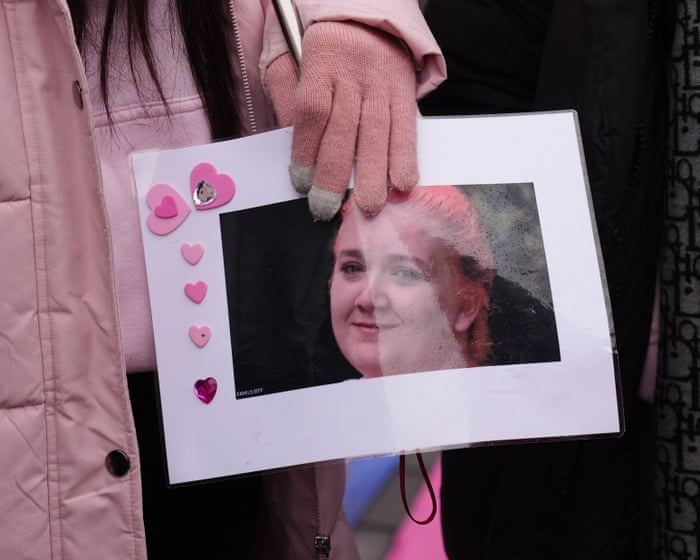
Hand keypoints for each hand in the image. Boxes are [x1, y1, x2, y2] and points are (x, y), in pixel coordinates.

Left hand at [266, 21, 418, 220]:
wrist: (368, 12)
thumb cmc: (320, 40)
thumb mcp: (288, 54)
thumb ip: (286, 94)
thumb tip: (290, 140)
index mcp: (321, 61)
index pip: (313, 111)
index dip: (306, 151)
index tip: (301, 183)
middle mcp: (354, 75)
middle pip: (344, 130)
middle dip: (335, 175)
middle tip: (327, 208)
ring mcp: (383, 85)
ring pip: (378, 134)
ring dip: (374, 175)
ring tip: (369, 206)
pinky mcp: (404, 92)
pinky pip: (407, 128)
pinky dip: (406, 157)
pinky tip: (403, 182)